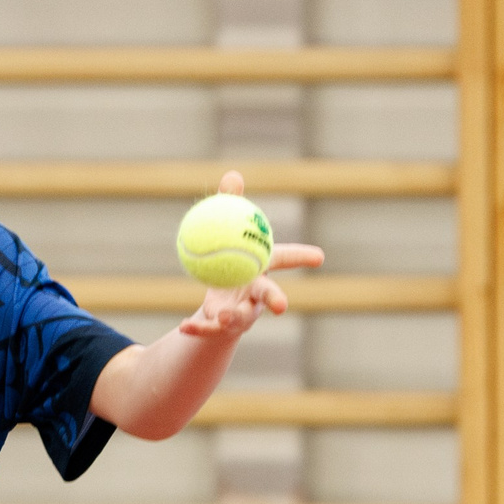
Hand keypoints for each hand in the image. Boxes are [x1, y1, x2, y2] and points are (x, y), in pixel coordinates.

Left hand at [177, 171, 322, 340]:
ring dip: (234, 316)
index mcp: (261, 267)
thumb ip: (230, 206)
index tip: (319, 257)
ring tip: (223, 314)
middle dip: (276, 299)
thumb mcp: (227, 231)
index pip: (282, 259)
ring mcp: (242, 312)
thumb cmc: (231, 260)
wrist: (221, 305)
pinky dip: (198, 328)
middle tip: (281, 305)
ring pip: (241, 317)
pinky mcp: (222, 326)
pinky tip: (184, 326)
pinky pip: (210, 328)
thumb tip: (233, 174)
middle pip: (268, 294)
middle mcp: (257, 292)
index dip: (301, 257)